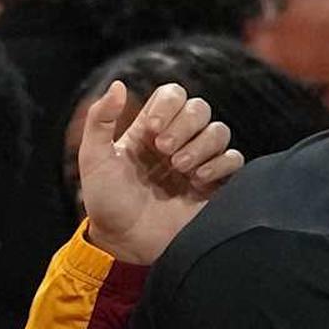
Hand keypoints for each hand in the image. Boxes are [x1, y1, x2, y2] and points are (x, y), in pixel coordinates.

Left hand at [78, 81, 243, 263]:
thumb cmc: (106, 202)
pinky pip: (235, 160)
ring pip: (220, 131)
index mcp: (151, 130)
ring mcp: (198, 162)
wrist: (124, 243)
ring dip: (202, 145)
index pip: (173, 94)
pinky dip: (220, 164)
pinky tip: (198, 180)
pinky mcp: (215, 186)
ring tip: (181, 168)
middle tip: (165, 152)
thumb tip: (118, 84)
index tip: (153, 129)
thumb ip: (100, 120)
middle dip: (186, 125)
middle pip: (200, 109)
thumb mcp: (93, 159)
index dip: (169, 104)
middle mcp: (178, 141)